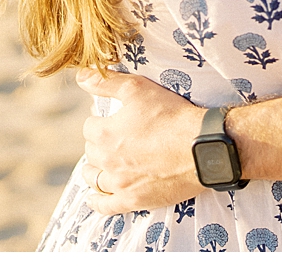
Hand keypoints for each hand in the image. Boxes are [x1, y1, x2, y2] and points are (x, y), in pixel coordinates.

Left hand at [76, 69, 207, 214]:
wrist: (201, 146)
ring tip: (102, 165)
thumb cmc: (171, 114)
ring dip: (94, 171)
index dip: (100, 122)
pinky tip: (94, 198)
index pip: (89, 127)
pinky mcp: (133, 200)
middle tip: (114, 140)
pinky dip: (97, 202)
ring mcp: (119, 183)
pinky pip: (106, 205)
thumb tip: (80, 76)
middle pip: (91, 153)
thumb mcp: (138, 88)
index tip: (111, 120)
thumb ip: (106, 83)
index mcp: (104, 133)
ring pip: (94, 179)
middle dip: (98, 145)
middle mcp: (107, 161)